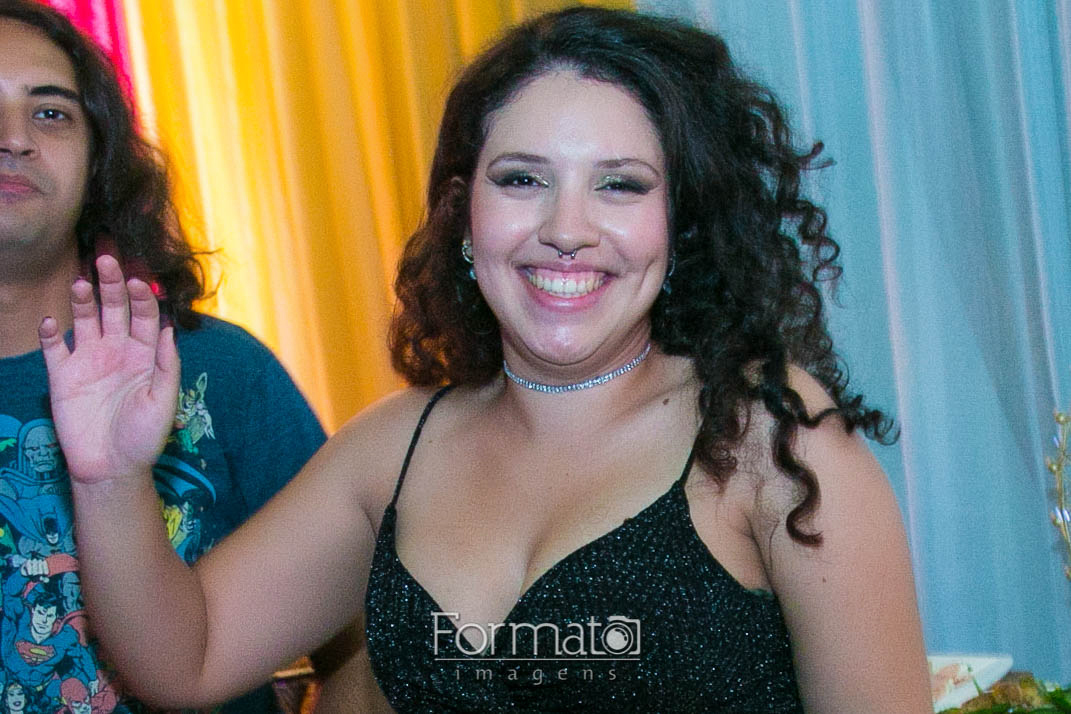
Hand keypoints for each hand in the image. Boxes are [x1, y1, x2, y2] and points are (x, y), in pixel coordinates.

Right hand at [39, 255, 179, 484]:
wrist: (112, 468)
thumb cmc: (144, 436)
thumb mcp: (164, 400)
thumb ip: (167, 365)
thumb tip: (170, 328)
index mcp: (145, 354)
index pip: (144, 315)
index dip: (141, 297)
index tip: (138, 282)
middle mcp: (117, 350)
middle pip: (114, 308)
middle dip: (112, 284)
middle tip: (106, 260)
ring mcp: (89, 360)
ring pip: (84, 320)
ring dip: (82, 300)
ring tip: (82, 284)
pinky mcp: (63, 376)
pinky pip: (54, 348)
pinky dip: (49, 333)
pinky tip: (50, 321)